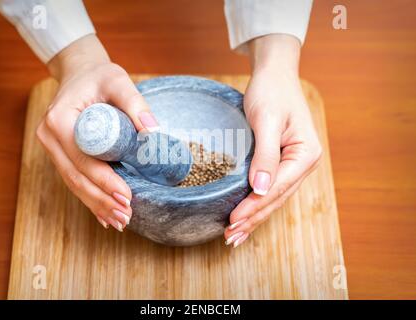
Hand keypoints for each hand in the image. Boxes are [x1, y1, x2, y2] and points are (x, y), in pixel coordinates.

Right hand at [36, 35, 158, 230]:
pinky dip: (90, 198)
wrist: (80, 73)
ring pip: (73, 183)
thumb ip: (135, 103)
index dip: (104, 181)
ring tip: (120, 221)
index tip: (126, 197)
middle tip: (126, 216)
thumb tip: (153, 132)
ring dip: (96, 204)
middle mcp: (50, 137)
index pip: (83, 159)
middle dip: (101, 200)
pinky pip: (74, 179)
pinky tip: (104, 216)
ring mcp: (52, 148)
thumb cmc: (99, 76)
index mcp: (60, 121)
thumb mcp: (118, 81)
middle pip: (76, 177)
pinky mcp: (61, 153)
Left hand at [224, 35, 321, 246]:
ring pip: (273, 198)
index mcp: (306, 155)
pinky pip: (269, 189)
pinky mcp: (282, 163)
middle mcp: (304, 164)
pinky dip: (256, 204)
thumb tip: (259, 189)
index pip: (276, 188)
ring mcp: (294, 165)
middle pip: (276, 198)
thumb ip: (265, 154)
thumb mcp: (268, 120)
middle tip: (230, 237)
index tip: (233, 220)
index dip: (254, 207)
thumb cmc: (272, 92)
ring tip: (235, 235)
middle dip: (253, 219)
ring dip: (254, 217)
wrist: (274, 75)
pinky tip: (245, 217)